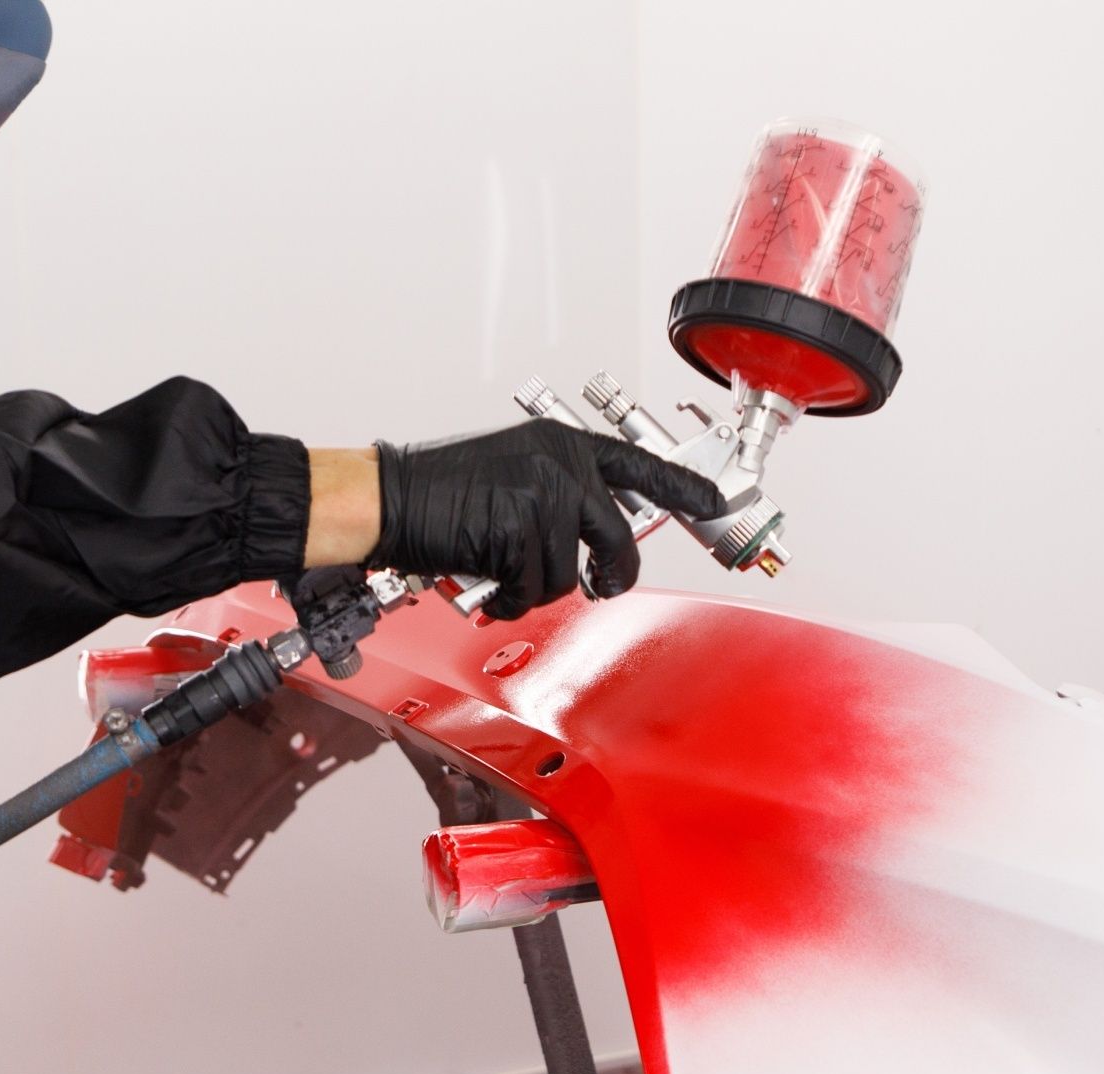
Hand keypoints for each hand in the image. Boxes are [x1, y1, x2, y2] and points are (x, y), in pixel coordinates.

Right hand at [369, 420, 727, 619]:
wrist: (389, 497)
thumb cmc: (442, 488)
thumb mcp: (514, 467)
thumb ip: (561, 488)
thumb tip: (596, 530)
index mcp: (561, 444)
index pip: (640, 465)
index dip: (683, 487)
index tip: (713, 500)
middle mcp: (560, 466)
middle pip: (617, 538)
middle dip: (613, 574)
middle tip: (604, 585)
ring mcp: (543, 499)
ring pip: (570, 575)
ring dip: (536, 587)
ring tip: (503, 571)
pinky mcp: (520, 533)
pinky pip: (536, 589)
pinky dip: (512, 598)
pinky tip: (489, 581)